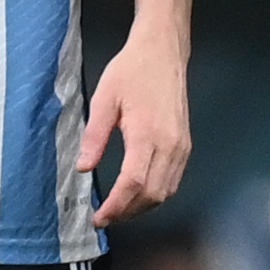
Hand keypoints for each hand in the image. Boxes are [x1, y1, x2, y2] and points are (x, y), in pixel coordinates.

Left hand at [81, 31, 190, 226]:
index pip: (133, 183)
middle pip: (152, 195)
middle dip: (127, 212)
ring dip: (142, 207)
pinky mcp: (185, 145)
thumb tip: (84, 168)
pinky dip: (156, 195)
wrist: (163, 51)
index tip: (99, 218)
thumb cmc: (132, 70)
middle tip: (104, 217)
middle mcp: (170, 144)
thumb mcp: (104, 98)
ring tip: (119, 210)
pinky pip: (173, 181)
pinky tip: (138, 194)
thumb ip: (95, 136)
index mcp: (147, 133)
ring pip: (165, 192)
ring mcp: (181, 146)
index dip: (116, 206)